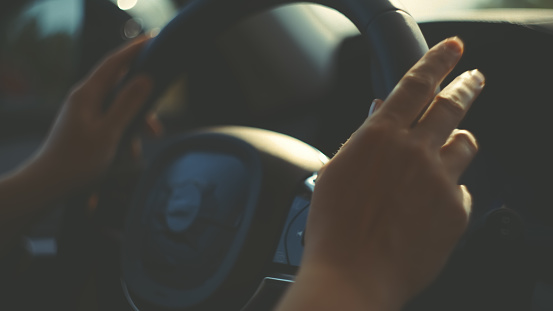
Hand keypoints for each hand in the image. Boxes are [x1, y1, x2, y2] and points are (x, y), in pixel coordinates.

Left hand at [30, 36, 155, 192]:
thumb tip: (145, 78)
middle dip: (143, 99)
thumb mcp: (109, 132)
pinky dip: (125, 132)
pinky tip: (131, 153)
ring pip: (119, 106)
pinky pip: (112, 121)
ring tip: (149, 140)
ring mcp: (84, 113)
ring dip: (136, 121)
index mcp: (87, 94)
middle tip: (159, 116)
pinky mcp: (86, 127)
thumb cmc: (77, 160)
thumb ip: (128, 104)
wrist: (49, 185)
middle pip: (120, 85)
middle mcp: (84, 98)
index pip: (114, 62)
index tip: (153, 39)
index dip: (135, 49)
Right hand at [278, 37, 484, 310]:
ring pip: (465, 143)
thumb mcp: (338, 171)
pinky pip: (463, 189)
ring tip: (449, 147)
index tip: (452, 49)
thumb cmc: (334, 227)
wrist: (353, 276)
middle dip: (467, 85)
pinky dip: (449, 190)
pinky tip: (428, 206)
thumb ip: (365, 137)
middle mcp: (415, 151)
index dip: (438, 60)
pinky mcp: (456, 211)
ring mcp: (440, 180)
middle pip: (453, 105)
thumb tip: (380, 111)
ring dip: (457, 140)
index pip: (416, 84)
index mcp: (381, 137)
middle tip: (474, 78)